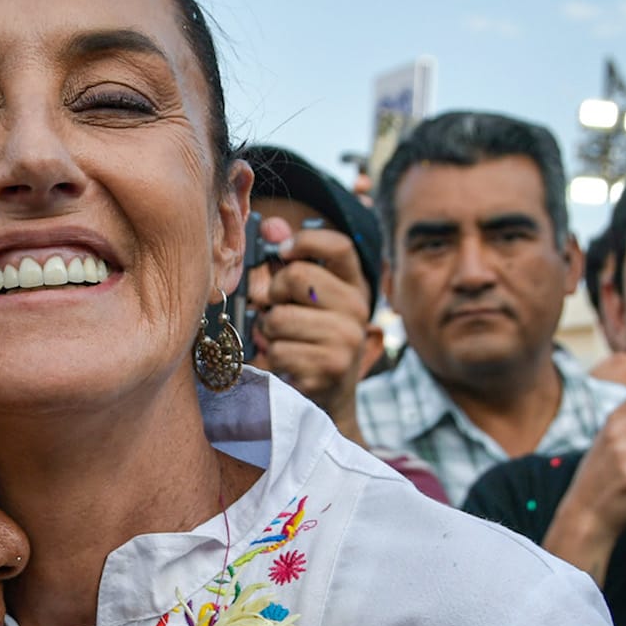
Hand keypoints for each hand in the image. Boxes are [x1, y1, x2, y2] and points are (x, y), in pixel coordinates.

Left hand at [257, 218, 373, 437]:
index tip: (281, 252)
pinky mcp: (329, 369)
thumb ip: (287, 262)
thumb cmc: (307, 341)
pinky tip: (284, 363)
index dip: (304, 241)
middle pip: (297, 277)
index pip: (338, 246)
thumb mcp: (302, 299)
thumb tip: (269, 224)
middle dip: (272, 294)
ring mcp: (347, 341)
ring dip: (267, 330)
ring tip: (279, 340)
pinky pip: (277, 349)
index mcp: (354, 286)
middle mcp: (358, 310)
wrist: (327, 401)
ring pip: (279, 317)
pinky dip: (270, 357)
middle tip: (273, 310)